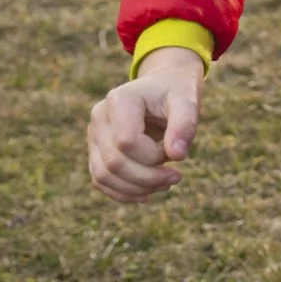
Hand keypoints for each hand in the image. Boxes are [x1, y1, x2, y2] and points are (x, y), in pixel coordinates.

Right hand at [88, 47, 205, 203]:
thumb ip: (185, 124)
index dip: (153, 156)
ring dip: (136, 188)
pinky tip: (147, 193)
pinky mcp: (96, 151)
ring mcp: (93, 135)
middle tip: (177, 177)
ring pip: (103, 175)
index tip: (177, 152)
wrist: (163, 88)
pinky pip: (100, 180)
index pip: (127, 142)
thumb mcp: (187, 100)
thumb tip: (177, 155)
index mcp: (119, 100)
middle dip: (148, 177)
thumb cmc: (176, 92)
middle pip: (113, 162)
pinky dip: (123, 193)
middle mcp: (99, 117)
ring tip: (165, 184)